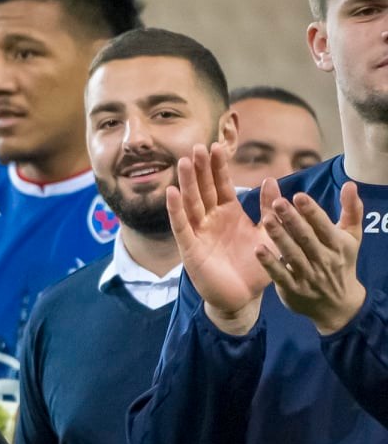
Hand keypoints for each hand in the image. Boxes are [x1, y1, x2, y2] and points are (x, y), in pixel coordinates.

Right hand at [168, 144, 269, 334]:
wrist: (243, 298)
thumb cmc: (255, 267)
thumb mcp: (268, 234)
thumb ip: (268, 209)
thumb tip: (272, 181)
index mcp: (229, 214)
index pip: (222, 185)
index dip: (219, 167)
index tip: (218, 146)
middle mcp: (211, 220)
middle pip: (203, 189)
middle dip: (200, 169)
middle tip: (197, 147)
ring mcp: (198, 233)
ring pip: (191, 203)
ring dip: (186, 183)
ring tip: (184, 162)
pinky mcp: (190, 249)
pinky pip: (181, 226)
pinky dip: (175, 210)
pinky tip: (171, 193)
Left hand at [258, 180, 366, 335]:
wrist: (338, 304)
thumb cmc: (342, 262)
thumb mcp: (351, 237)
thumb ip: (351, 210)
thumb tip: (349, 184)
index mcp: (337, 245)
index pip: (324, 226)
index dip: (312, 212)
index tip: (299, 196)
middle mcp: (324, 260)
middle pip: (306, 238)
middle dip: (293, 220)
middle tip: (278, 202)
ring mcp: (308, 275)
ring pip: (292, 254)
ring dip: (279, 237)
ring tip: (267, 219)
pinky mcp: (293, 288)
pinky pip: (280, 275)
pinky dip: (269, 263)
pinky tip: (258, 250)